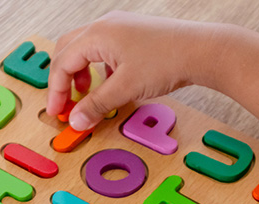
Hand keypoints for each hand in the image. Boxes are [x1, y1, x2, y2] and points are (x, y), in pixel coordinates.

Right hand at [47, 11, 225, 130]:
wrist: (202, 50)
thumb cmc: (166, 61)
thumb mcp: (125, 89)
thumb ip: (96, 105)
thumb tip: (76, 121)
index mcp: (97, 34)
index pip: (62, 63)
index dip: (56, 91)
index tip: (58, 112)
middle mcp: (105, 26)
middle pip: (68, 51)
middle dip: (63, 79)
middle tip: (65, 103)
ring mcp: (120, 27)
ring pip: (85, 49)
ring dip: (80, 73)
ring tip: (87, 94)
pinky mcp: (133, 34)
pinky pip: (104, 49)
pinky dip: (98, 68)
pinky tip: (111, 83)